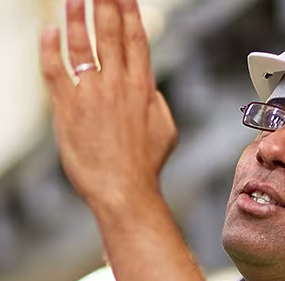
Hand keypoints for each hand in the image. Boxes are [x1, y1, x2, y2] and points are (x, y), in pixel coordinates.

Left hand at [40, 0, 176, 207]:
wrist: (123, 189)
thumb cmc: (146, 164)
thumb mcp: (165, 129)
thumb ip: (156, 102)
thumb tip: (149, 86)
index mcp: (143, 88)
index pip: (137, 40)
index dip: (131, 13)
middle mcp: (118, 85)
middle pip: (110, 34)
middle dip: (105, 4)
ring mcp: (91, 95)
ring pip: (82, 46)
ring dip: (77, 17)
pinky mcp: (67, 108)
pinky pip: (55, 70)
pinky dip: (51, 49)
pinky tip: (49, 31)